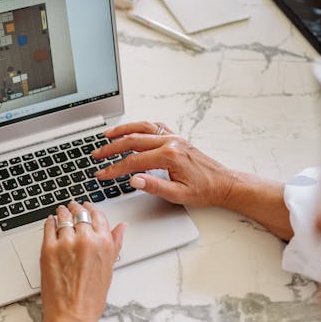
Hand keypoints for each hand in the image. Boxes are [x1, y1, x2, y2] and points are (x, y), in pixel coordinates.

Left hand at [40, 201, 126, 321]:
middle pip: (79, 213)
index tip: (87, 207)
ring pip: (63, 216)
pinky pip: (48, 226)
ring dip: (62, 213)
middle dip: (76, 209)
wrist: (71, 314)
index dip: (91, 209)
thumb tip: (121, 228)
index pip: (98, 215)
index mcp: (103, 243)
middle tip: (72, 208)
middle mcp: (85, 239)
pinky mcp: (48, 248)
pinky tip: (51, 223)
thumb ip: (115, 243)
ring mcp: (65, 243)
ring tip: (61, 213)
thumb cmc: (91, 297)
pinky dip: (50, 222)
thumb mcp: (109, 268)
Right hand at [94, 121, 237, 207]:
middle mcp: (171, 142)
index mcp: (169, 156)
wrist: (224, 183)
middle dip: (112, 148)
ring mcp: (174, 137)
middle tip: (96, 154)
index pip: (134, 162)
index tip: (102, 174)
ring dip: (122, 131)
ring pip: (142, 128)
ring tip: (107, 135)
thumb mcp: (178, 195)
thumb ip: (154, 187)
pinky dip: (140, 126)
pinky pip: (155, 126)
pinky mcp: (177, 138)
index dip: (115, 169)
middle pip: (133, 141)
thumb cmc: (204, 191)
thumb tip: (133, 180)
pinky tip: (131, 129)